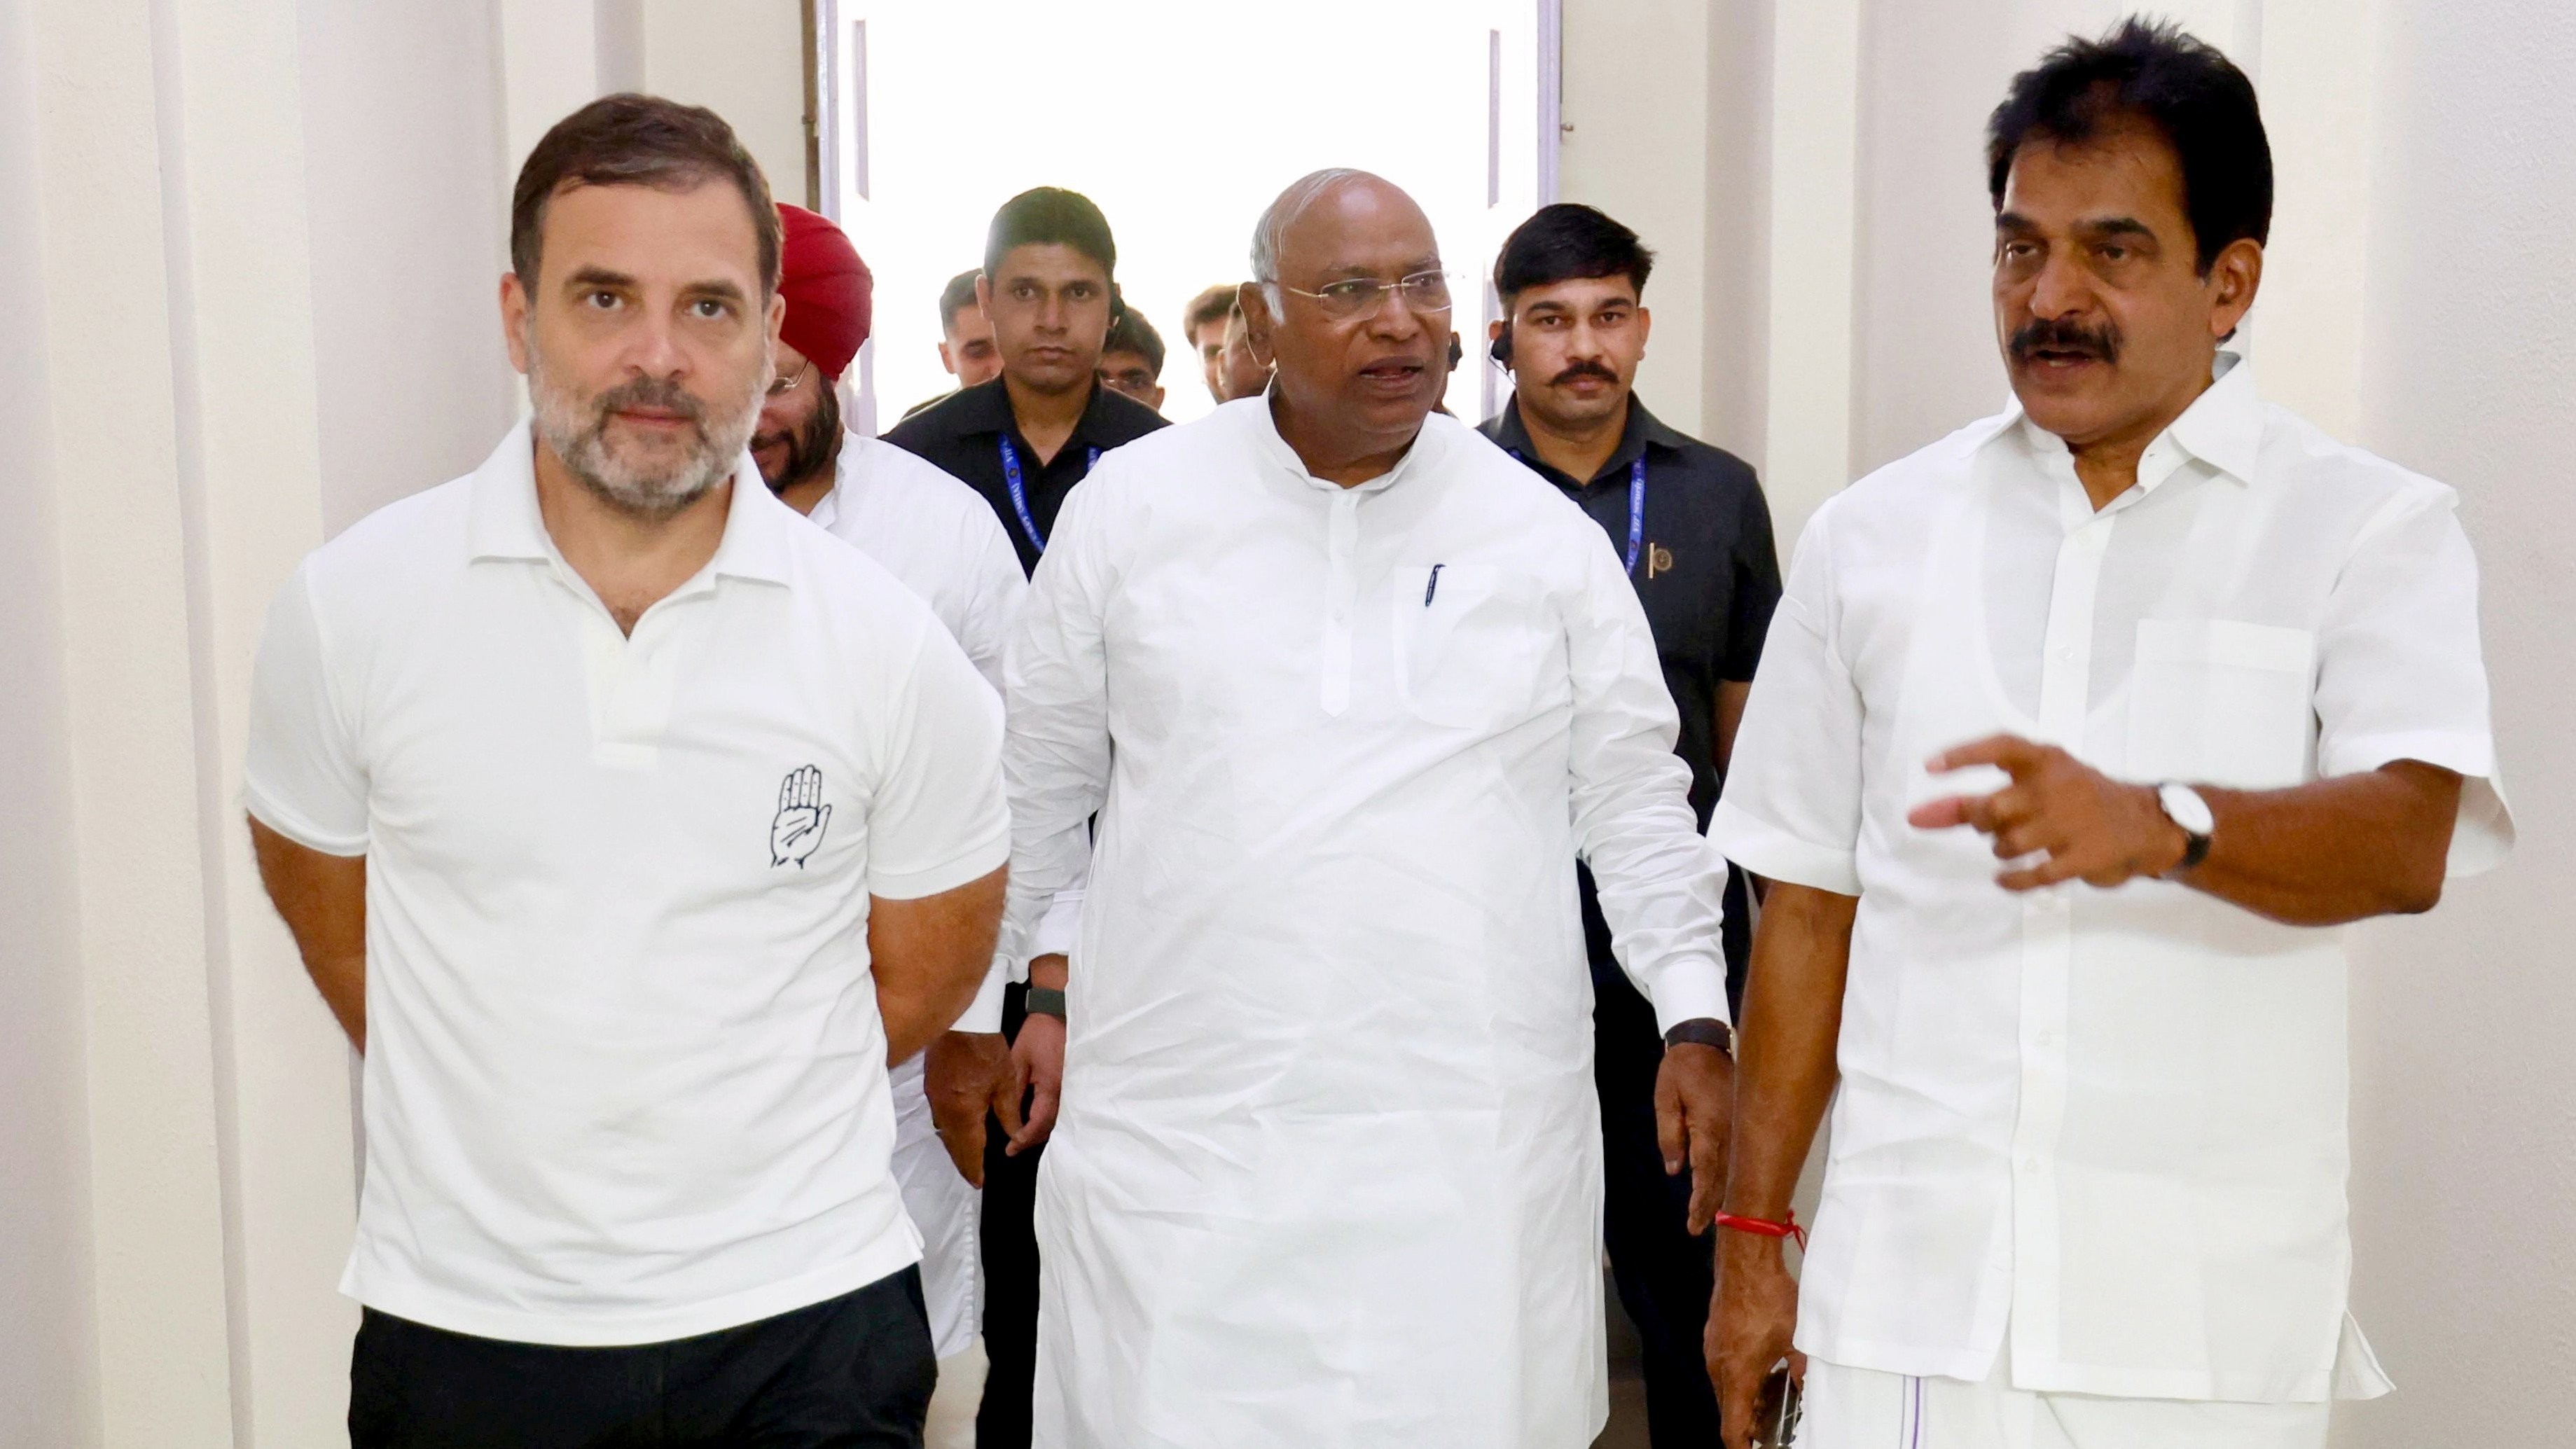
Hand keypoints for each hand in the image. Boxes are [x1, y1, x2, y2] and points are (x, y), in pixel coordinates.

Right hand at [769, 764, 831, 867]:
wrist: (789, 856)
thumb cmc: (804, 848)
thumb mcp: (816, 834)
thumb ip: (822, 820)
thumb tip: (828, 805)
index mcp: (812, 816)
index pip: (814, 796)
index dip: (815, 784)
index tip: (816, 773)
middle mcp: (802, 812)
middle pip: (805, 792)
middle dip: (807, 780)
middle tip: (809, 767)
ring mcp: (792, 813)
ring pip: (795, 794)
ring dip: (797, 783)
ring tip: (799, 771)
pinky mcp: (782, 816)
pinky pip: (784, 801)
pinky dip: (786, 791)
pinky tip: (788, 781)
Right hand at [923, 1031, 1008, 1185]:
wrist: (962, 1021)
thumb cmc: (987, 1049)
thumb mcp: (1005, 1083)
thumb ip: (1009, 1114)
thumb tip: (1014, 1138)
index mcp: (964, 1113)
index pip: (969, 1150)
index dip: (973, 1168)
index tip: (978, 1183)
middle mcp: (944, 1110)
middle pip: (952, 1145)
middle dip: (963, 1162)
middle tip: (972, 1176)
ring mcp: (934, 1098)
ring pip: (944, 1132)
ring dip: (955, 1146)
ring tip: (967, 1157)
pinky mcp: (931, 1086)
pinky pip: (939, 1116)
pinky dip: (949, 1129)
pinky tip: (957, 1129)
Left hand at [1004, 1011, 1064, 1155]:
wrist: (1060, 1013)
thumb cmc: (1039, 1034)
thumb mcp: (1019, 1060)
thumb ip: (1014, 1089)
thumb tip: (1007, 1116)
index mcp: (1051, 1087)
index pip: (1038, 1123)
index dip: (1023, 1139)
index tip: (1010, 1148)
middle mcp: (1066, 1092)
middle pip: (1051, 1127)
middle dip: (1032, 1139)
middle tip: (1014, 1146)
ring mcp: (1073, 1088)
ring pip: (1059, 1120)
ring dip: (1042, 1131)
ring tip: (1023, 1137)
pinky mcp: (1075, 1083)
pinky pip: (1063, 1109)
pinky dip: (1050, 1119)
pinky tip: (1037, 1120)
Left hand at [1654, 1041, 1732, 1232]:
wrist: (1705, 1042)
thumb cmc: (1680, 1071)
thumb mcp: (1665, 1099)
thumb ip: (1670, 1136)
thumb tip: (1675, 1170)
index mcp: (1710, 1127)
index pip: (1706, 1172)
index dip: (1700, 1199)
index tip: (1693, 1220)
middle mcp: (1730, 1132)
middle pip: (1724, 1178)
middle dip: (1711, 1205)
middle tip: (1696, 1229)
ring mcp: (1740, 1127)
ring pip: (1735, 1170)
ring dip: (1724, 1195)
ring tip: (1711, 1219)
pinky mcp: (1744, 1122)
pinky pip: (1740, 1157)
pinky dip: (1733, 1177)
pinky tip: (1728, 1190)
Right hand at [1708, 1232, 1803, 1448]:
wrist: (1745, 1260)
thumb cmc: (1770, 1299)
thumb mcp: (1797, 1340)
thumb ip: (1803, 1372)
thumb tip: (1810, 1391)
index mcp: (1737, 1375)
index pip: (1731, 1427)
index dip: (1742, 1445)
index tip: (1755, 1448)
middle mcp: (1718, 1367)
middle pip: (1727, 1409)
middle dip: (1748, 1421)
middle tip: (1772, 1425)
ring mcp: (1712, 1349)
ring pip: (1724, 1388)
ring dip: (1743, 1397)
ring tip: (1770, 1396)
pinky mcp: (1714, 1334)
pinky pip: (1722, 1367)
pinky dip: (1738, 1377)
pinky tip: (1761, 1367)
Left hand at [1907, 734, 2184, 889]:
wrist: (2144, 825)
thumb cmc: (2075, 802)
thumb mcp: (2032, 789)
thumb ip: (1969, 802)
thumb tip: (1916, 816)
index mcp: (2045, 760)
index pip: (1999, 747)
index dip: (1964, 755)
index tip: (1930, 767)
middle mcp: (2058, 785)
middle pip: (1993, 807)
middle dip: (1981, 822)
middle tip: (1992, 826)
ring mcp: (2073, 821)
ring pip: (2009, 843)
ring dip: (2001, 850)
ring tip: (2014, 847)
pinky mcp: (2085, 855)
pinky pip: (2033, 874)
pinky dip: (2012, 880)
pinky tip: (2006, 878)